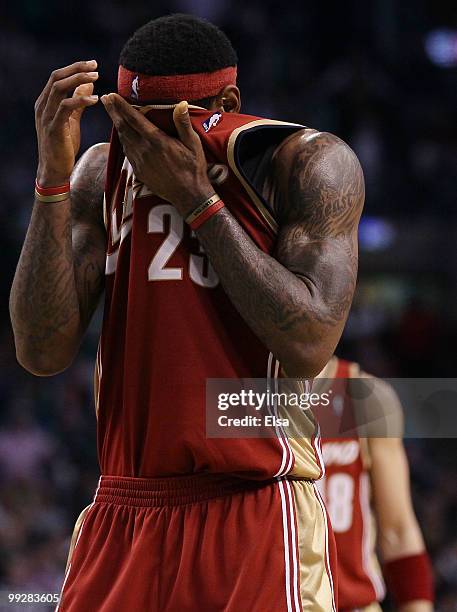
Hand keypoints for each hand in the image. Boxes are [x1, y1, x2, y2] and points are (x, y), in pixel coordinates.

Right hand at [35, 60, 98, 186]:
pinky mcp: (53, 127)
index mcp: (45, 102)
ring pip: (59, 88)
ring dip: (78, 80)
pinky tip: (95, 99)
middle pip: (57, 77)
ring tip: (96, 78)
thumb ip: (78, 103)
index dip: (75, 68)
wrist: (54, 169)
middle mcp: (42, 106)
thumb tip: (89, 85)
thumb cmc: (63, 145)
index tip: (93, 64)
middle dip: (77, 69)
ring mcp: (46, 116)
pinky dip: (80, 100)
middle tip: (95, 66)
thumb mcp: (72, 120)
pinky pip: (65, 107)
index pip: (57, 76)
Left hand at [101, 94, 213, 214]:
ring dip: (116, 125)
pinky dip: (122, 140)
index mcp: (158, 141)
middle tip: (105, 99)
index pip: (135, 119)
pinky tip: (122, 134)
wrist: (188, 195)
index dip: (122, 106)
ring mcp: (140, 162)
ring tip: (112, 113)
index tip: (112, 96)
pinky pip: (127, 152)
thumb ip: (184, 124)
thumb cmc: (193, 168)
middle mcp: (145, 150)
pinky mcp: (139, 171)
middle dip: (113, 112)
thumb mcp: (193, 144)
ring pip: (123, 139)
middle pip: (124, 127)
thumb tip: (181, 103)